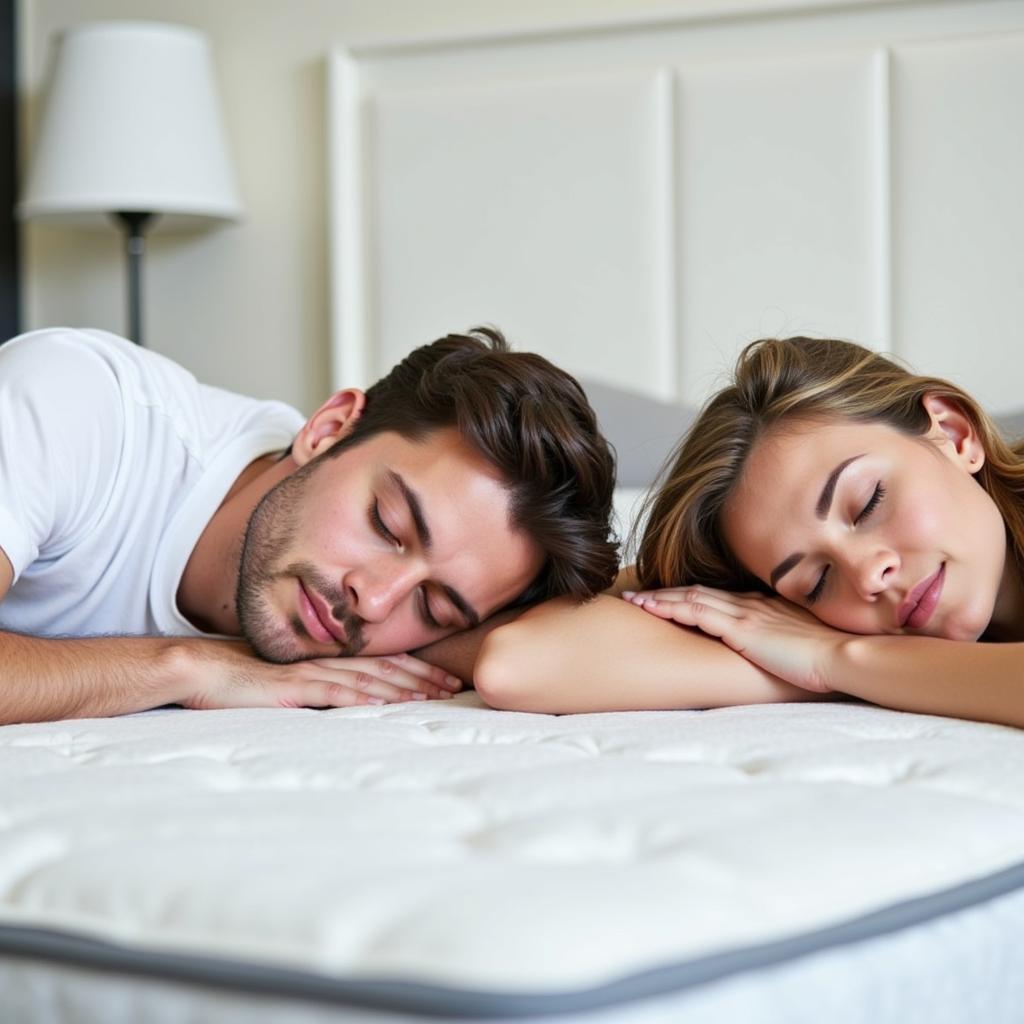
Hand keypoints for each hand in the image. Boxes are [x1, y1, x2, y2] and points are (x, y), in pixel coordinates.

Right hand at [176, 640, 462, 710]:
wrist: (202, 669)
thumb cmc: (243, 680)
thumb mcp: (290, 685)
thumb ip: (319, 690)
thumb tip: (350, 704)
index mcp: (328, 661)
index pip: (382, 664)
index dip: (416, 670)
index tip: (444, 679)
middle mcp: (326, 662)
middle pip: (385, 668)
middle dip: (422, 677)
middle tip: (454, 685)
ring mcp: (311, 673)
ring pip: (368, 678)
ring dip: (402, 687)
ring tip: (432, 695)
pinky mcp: (292, 687)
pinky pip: (333, 692)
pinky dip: (362, 697)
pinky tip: (383, 702)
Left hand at [622, 586, 850, 692]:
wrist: (843, 657)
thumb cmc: (828, 657)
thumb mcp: (799, 644)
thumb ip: (781, 642)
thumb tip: (773, 652)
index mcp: (763, 607)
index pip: (717, 597)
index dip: (688, 596)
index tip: (665, 598)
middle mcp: (750, 604)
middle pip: (697, 592)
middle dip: (665, 593)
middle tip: (636, 594)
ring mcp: (744, 614)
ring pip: (690, 598)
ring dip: (659, 598)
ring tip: (633, 600)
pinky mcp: (741, 628)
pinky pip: (697, 612)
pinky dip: (670, 607)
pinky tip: (650, 608)